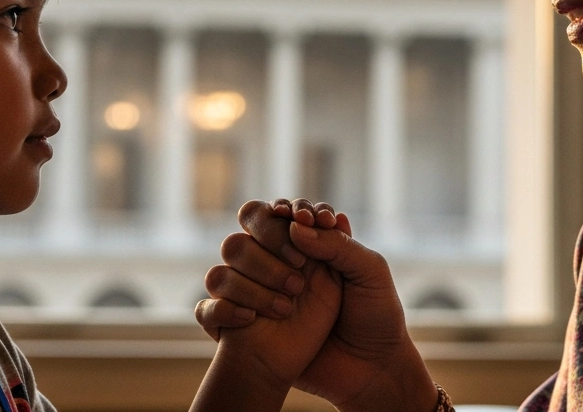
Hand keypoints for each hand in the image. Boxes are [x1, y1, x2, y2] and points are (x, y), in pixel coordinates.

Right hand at [198, 199, 437, 411]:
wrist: (369, 372)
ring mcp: (256, 295)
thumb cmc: (375, 318)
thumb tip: (294, 228)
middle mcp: (276, 265)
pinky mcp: (241, 327)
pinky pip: (207, 310)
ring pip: (222, 270)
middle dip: (269, 240)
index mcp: (305, 246)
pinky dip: (224, 311)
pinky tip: (253, 320)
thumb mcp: (371, 273)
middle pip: (243, 234)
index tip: (307, 220)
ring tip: (289, 303)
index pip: (276, 212)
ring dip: (254, 279)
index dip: (285, 210)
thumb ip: (338, 245)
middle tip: (300, 262)